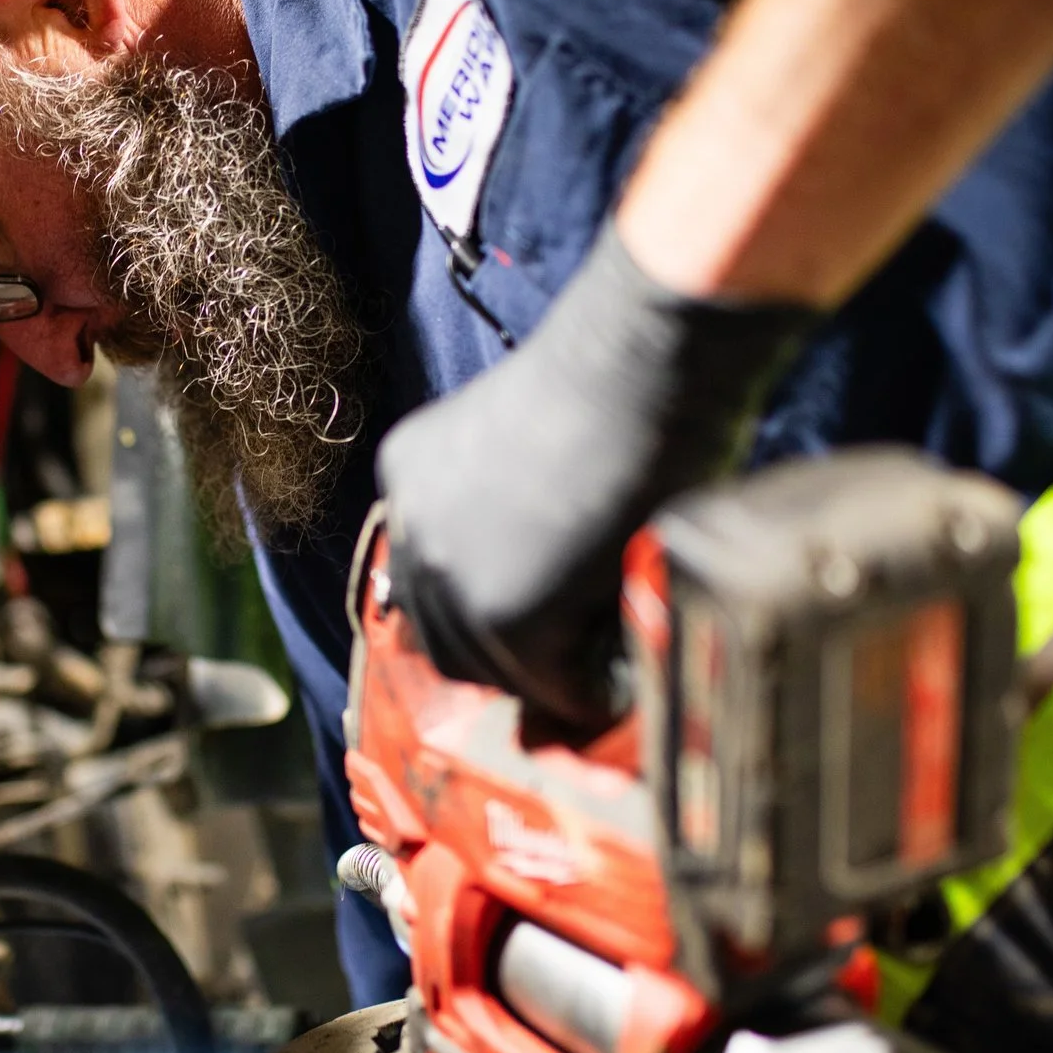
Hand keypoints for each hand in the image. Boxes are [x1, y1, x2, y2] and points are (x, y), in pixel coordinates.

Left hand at [377, 225, 818, 733]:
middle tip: (573, 666)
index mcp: (408, 473)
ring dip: (547, 679)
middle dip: (507, 659)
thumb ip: (507, 505)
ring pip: (489, 668)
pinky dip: (588, 690)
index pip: (426, 582)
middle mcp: (412, 525)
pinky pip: (548, 682)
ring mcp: (451, 572)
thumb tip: (543, 575)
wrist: (644, 361)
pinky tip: (625, 675)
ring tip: (604, 671)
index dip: (485, 615)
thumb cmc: (615, 381)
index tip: (542, 629)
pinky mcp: (507, 613)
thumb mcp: (527, 443)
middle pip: (442, 635)